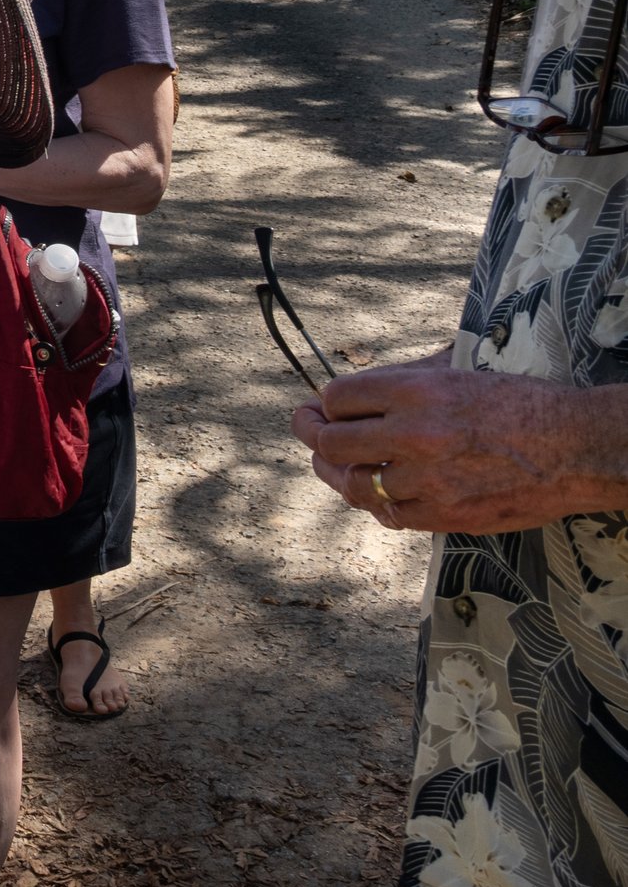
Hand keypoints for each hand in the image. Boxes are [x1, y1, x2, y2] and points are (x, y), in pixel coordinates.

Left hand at [292, 349, 625, 532]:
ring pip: (353, 484)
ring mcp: (428, 480)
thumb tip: (356, 391)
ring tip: (331, 464)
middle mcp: (415, 434)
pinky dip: (375, 502)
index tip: (321, 404)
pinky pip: (388, 514)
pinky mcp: (446, 515)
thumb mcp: (460, 371)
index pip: (338, 397)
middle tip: (307, 428)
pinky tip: (374, 492)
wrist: (579, 448)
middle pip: (331, 443)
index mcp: (418, 390)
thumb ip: (406, 381)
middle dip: (311, 433)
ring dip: (336, 473)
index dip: (325, 402)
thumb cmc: (524, 403)